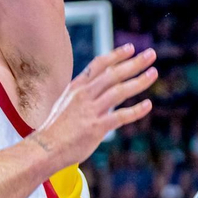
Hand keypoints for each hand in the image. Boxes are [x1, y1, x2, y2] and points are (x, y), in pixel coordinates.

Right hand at [32, 44, 157, 168]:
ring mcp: (90, 111)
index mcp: (76, 88)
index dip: (116, 55)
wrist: (44, 149)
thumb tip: (98, 90)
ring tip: (153, 73)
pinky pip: (120, 116)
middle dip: (134, 63)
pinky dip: (135, 110)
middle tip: (151, 54)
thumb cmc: (55, 130)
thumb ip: (82, 96)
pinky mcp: (96, 128)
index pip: (99, 65)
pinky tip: (148, 105)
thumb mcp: (65, 104)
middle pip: (113, 74)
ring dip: (139, 81)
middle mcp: (84, 95)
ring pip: (119, 91)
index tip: (131, 48)